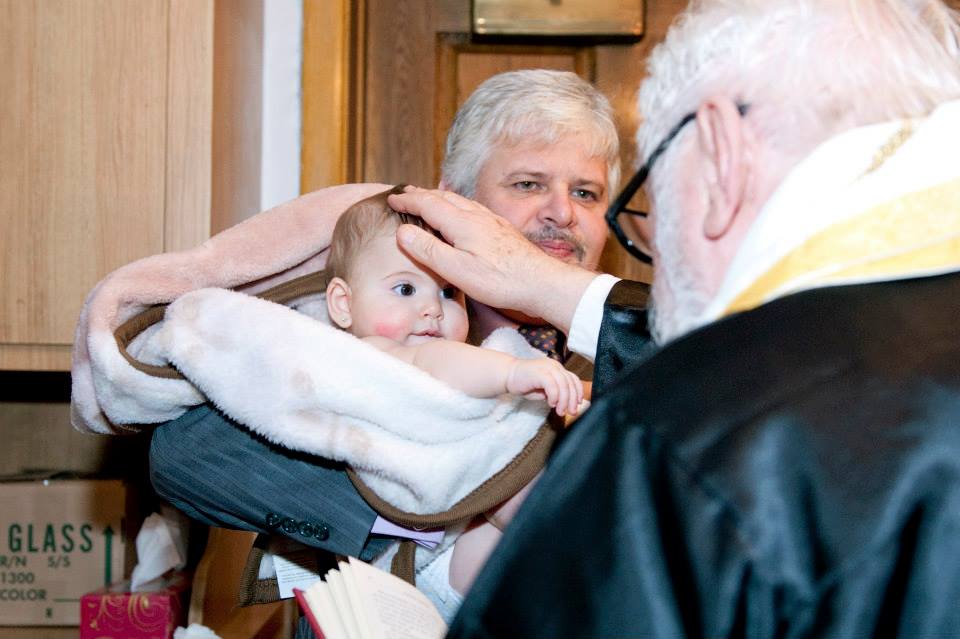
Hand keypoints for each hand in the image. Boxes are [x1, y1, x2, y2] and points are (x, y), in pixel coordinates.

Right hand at [388, 187, 596, 333]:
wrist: (541, 282)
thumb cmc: (500, 280)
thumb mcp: (457, 270)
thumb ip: (429, 249)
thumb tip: (403, 231)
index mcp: (462, 223)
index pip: (427, 204)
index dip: (407, 200)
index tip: (392, 199)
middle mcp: (477, 215)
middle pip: (443, 197)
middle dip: (421, 194)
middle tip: (405, 194)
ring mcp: (491, 220)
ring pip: (459, 201)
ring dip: (439, 197)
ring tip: (428, 199)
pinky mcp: (501, 229)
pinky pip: (472, 208)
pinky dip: (457, 205)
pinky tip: (462, 213)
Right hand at [506, 358, 583, 416]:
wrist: (507, 376)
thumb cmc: (524, 383)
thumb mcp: (544, 389)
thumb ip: (555, 393)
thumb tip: (565, 403)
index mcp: (557, 368)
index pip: (573, 379)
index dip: (578, 392)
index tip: (577, 405)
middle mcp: (554, 366)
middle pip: (570, 383)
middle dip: (572, 400)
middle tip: (570, 412)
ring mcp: (547, 368)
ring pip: (563, 385)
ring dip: (563, 400)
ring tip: (559, 411)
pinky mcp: (539, 372)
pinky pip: (552, 385)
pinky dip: (554, 396)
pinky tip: (551, 404)